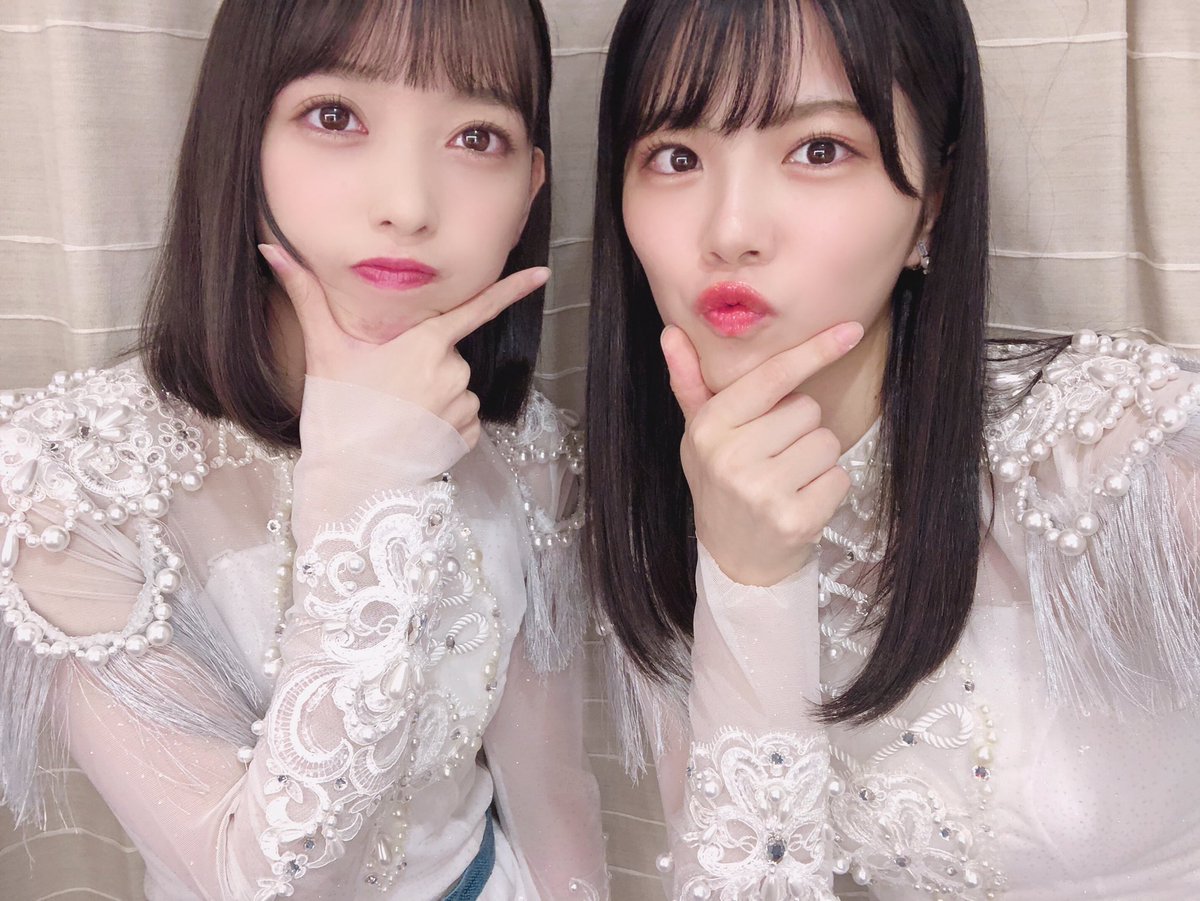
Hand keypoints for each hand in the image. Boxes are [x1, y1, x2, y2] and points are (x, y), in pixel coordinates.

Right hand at [260, 244, 548, 448]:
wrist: (350, 482)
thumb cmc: (335, 413)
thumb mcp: (323, 350)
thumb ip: (305, 296)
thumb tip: (271, 250)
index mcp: (424, 343)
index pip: (477, 307)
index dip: (512, 288)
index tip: (544, 273)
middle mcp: (452, 370)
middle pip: (446, 354)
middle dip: (421, 365)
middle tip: (384, 389)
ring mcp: (462, 406)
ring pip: (454, 388)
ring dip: (431, 396)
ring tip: (395, 416)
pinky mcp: (467, 437)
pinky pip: (461, 419)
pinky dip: (441, 424)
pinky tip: (412, 434)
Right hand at [662, 322, 863, 586]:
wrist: (733, 559)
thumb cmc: (720, 484)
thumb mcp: (699, 434)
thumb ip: (690, 384)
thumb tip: (670, 332)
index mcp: (709, 428)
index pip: (772, 378)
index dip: (813, 351)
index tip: (850, 331)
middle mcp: (731, 457)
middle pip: (807, 410)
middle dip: (800, 428)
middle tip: (774, 456)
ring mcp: (762, 491)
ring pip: (826, 443)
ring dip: (816, 460)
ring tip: (787, 479)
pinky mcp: (794, 519)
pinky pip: (838, 478)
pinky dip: (827, 488)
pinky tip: (800, 501)